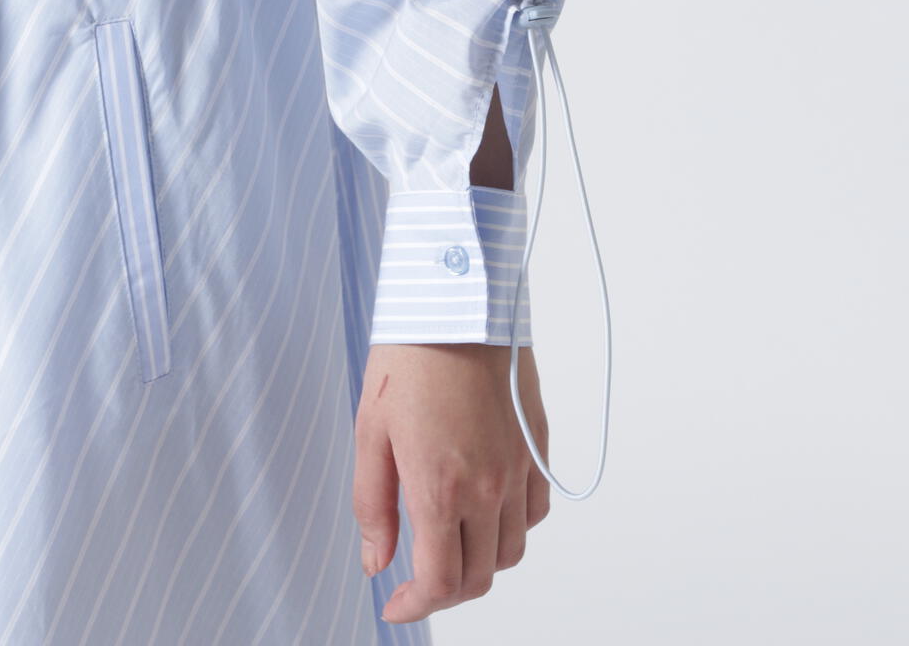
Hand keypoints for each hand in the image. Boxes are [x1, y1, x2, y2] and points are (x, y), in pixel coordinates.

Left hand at [352, 341, 549, 623]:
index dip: (416, 607)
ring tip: (451, 544)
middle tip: (418, 580)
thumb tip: (377, 561)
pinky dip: (514, 526)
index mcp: (442, 489)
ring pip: (512, 550)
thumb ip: (374, 505)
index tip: (396, 604)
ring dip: (481, 561)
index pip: (441, 582)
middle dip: (447, 590)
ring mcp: (519, 469)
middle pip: (479, 576)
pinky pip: (536, 511)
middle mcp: (489, 488)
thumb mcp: (371, 432)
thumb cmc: (409, 358)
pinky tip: (487, 509)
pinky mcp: (538, 446)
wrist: (458, 302)